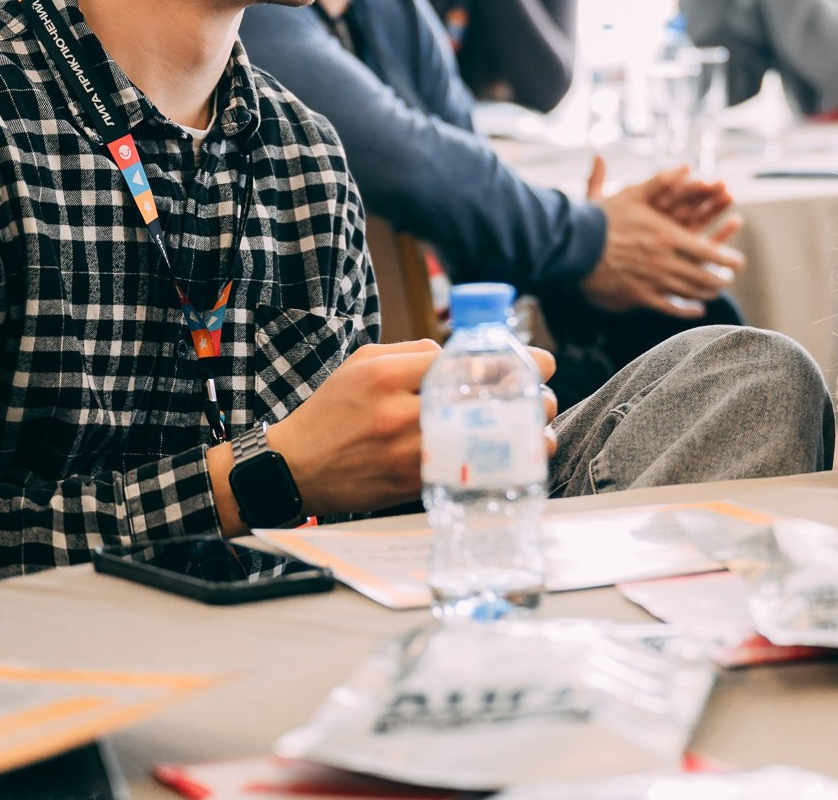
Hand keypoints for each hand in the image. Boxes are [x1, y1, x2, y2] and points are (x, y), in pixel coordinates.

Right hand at [258, 341, 560, 519]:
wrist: (295, 467)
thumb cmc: (331, 411)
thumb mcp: (362, 363)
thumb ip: (414, 353)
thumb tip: (463, 355)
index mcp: (387, 375)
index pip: (462, 360)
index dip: (509, 362)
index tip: (538, 363)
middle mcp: (399, 414)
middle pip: (479, 401)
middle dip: (526, 398)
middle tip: (542, 396)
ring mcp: (407, 453)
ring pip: (481, 442)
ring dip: (521, 436)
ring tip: (537, 429)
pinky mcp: (412, 485)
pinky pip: (467, 474)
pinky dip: (498, 466)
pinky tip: (516, 459)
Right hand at [580, 157, 744, 316]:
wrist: (576, 247)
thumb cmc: (604, 218)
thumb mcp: (633, 194)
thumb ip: (661, 180)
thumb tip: (685, 167)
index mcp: (668, 236)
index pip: (708, 252)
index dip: (727, 259)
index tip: (737, 262)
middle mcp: (665, 261)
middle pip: (703, 276)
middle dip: (720, 279)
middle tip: (729, 279)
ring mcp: (653, 281)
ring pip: (689, 292)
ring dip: (707, 293)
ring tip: (716, 291)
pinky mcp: (639, 296)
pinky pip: (670, 307)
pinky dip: (687, 310)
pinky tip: (696, 310)